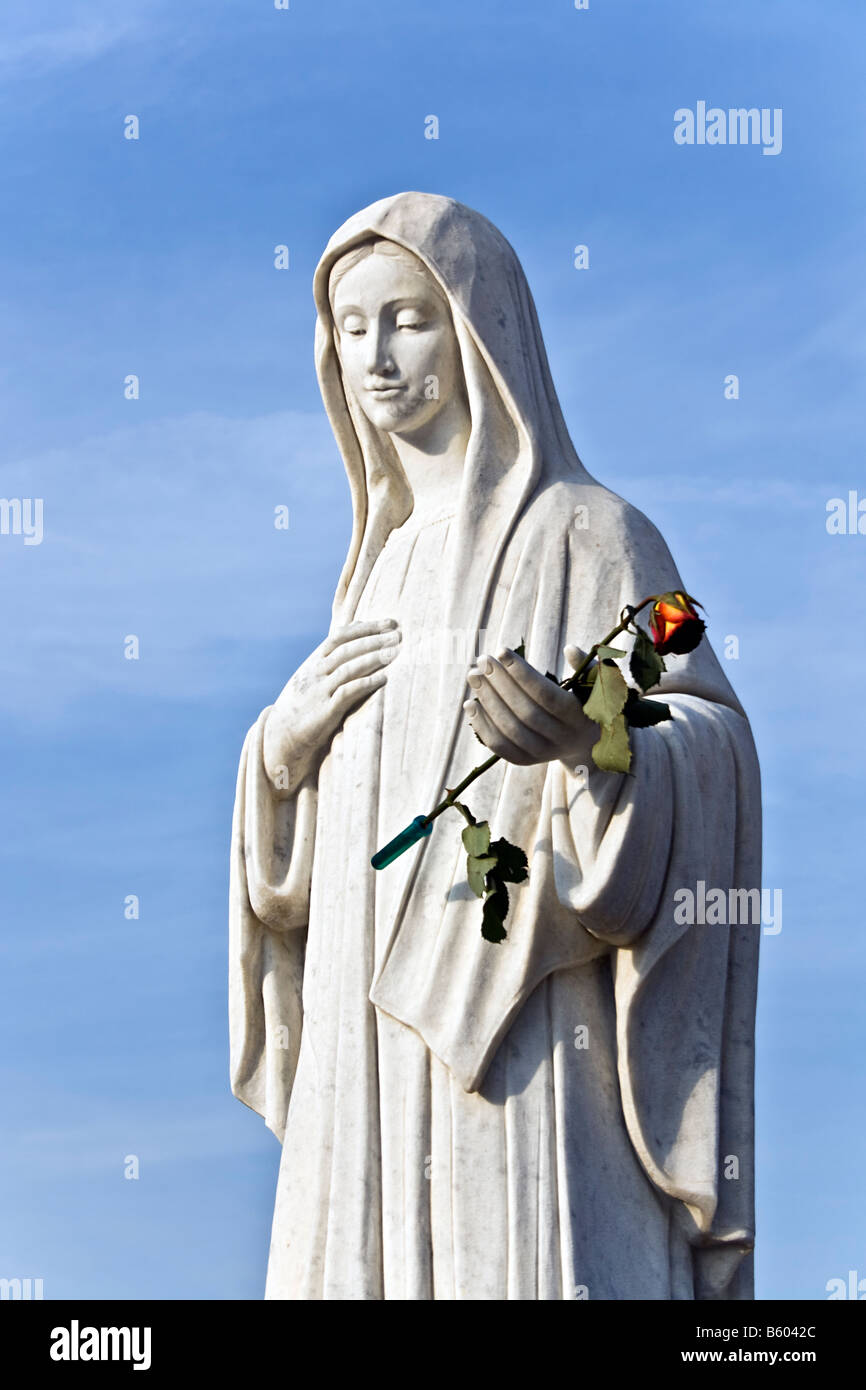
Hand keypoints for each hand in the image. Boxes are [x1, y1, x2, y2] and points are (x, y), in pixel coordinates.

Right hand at [263, 618, 400, 793]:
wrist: (281, 734)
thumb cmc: (305, 702)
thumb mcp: (314, 674)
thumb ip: (334, 654)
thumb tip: (359, 627)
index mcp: (313, 661)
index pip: (340, 636)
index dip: (366, 628)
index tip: (389, 623)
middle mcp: (315, 672)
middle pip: (347, 650)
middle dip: (374, 640)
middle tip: (398, 636)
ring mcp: (319, 691)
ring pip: (348, 668)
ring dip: (373, 659)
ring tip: (395, 653)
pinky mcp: (325, 711)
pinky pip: (347, 693)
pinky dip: (365, 683)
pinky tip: (383, 679)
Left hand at [462, 644, 595, 767]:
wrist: (586, 743)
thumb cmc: (588, 702)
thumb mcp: (595, 684)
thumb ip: (586, 666)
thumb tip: (569, 648)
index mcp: (579, 718)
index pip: (547, 695)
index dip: (522, 673)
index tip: (501, 651)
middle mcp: (562, 739)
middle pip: (525, 712)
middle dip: (500, 683)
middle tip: (482, 659)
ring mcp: (543, 754)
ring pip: (510, 730)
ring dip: (488, 701)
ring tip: (473, 675)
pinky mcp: (527, 761)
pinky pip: (500, 746)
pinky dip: (482, 725)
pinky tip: (470, 703)